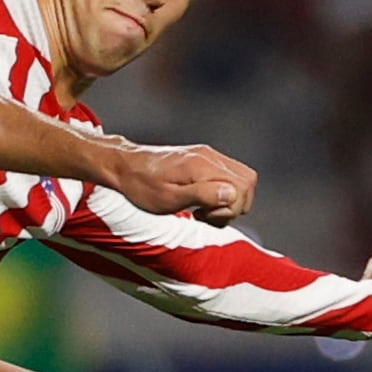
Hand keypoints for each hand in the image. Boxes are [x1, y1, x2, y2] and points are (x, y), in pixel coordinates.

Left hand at [103, 142, 256, 224]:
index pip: (241, 188)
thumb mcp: (169, 198)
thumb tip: (233, 195)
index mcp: (202, 166)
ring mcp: (208, 156)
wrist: (124, 167)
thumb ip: (203, 195)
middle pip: (247, 183)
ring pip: (241, 180)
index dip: (230, 209)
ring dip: (229, 201)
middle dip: (233, 206)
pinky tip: (202, 202)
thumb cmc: (142, 186)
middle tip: (205, 215)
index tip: (204, 216)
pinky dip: (222, 193)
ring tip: (203, 210)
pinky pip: (228, 176)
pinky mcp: (203, 159)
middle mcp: (209, 157)